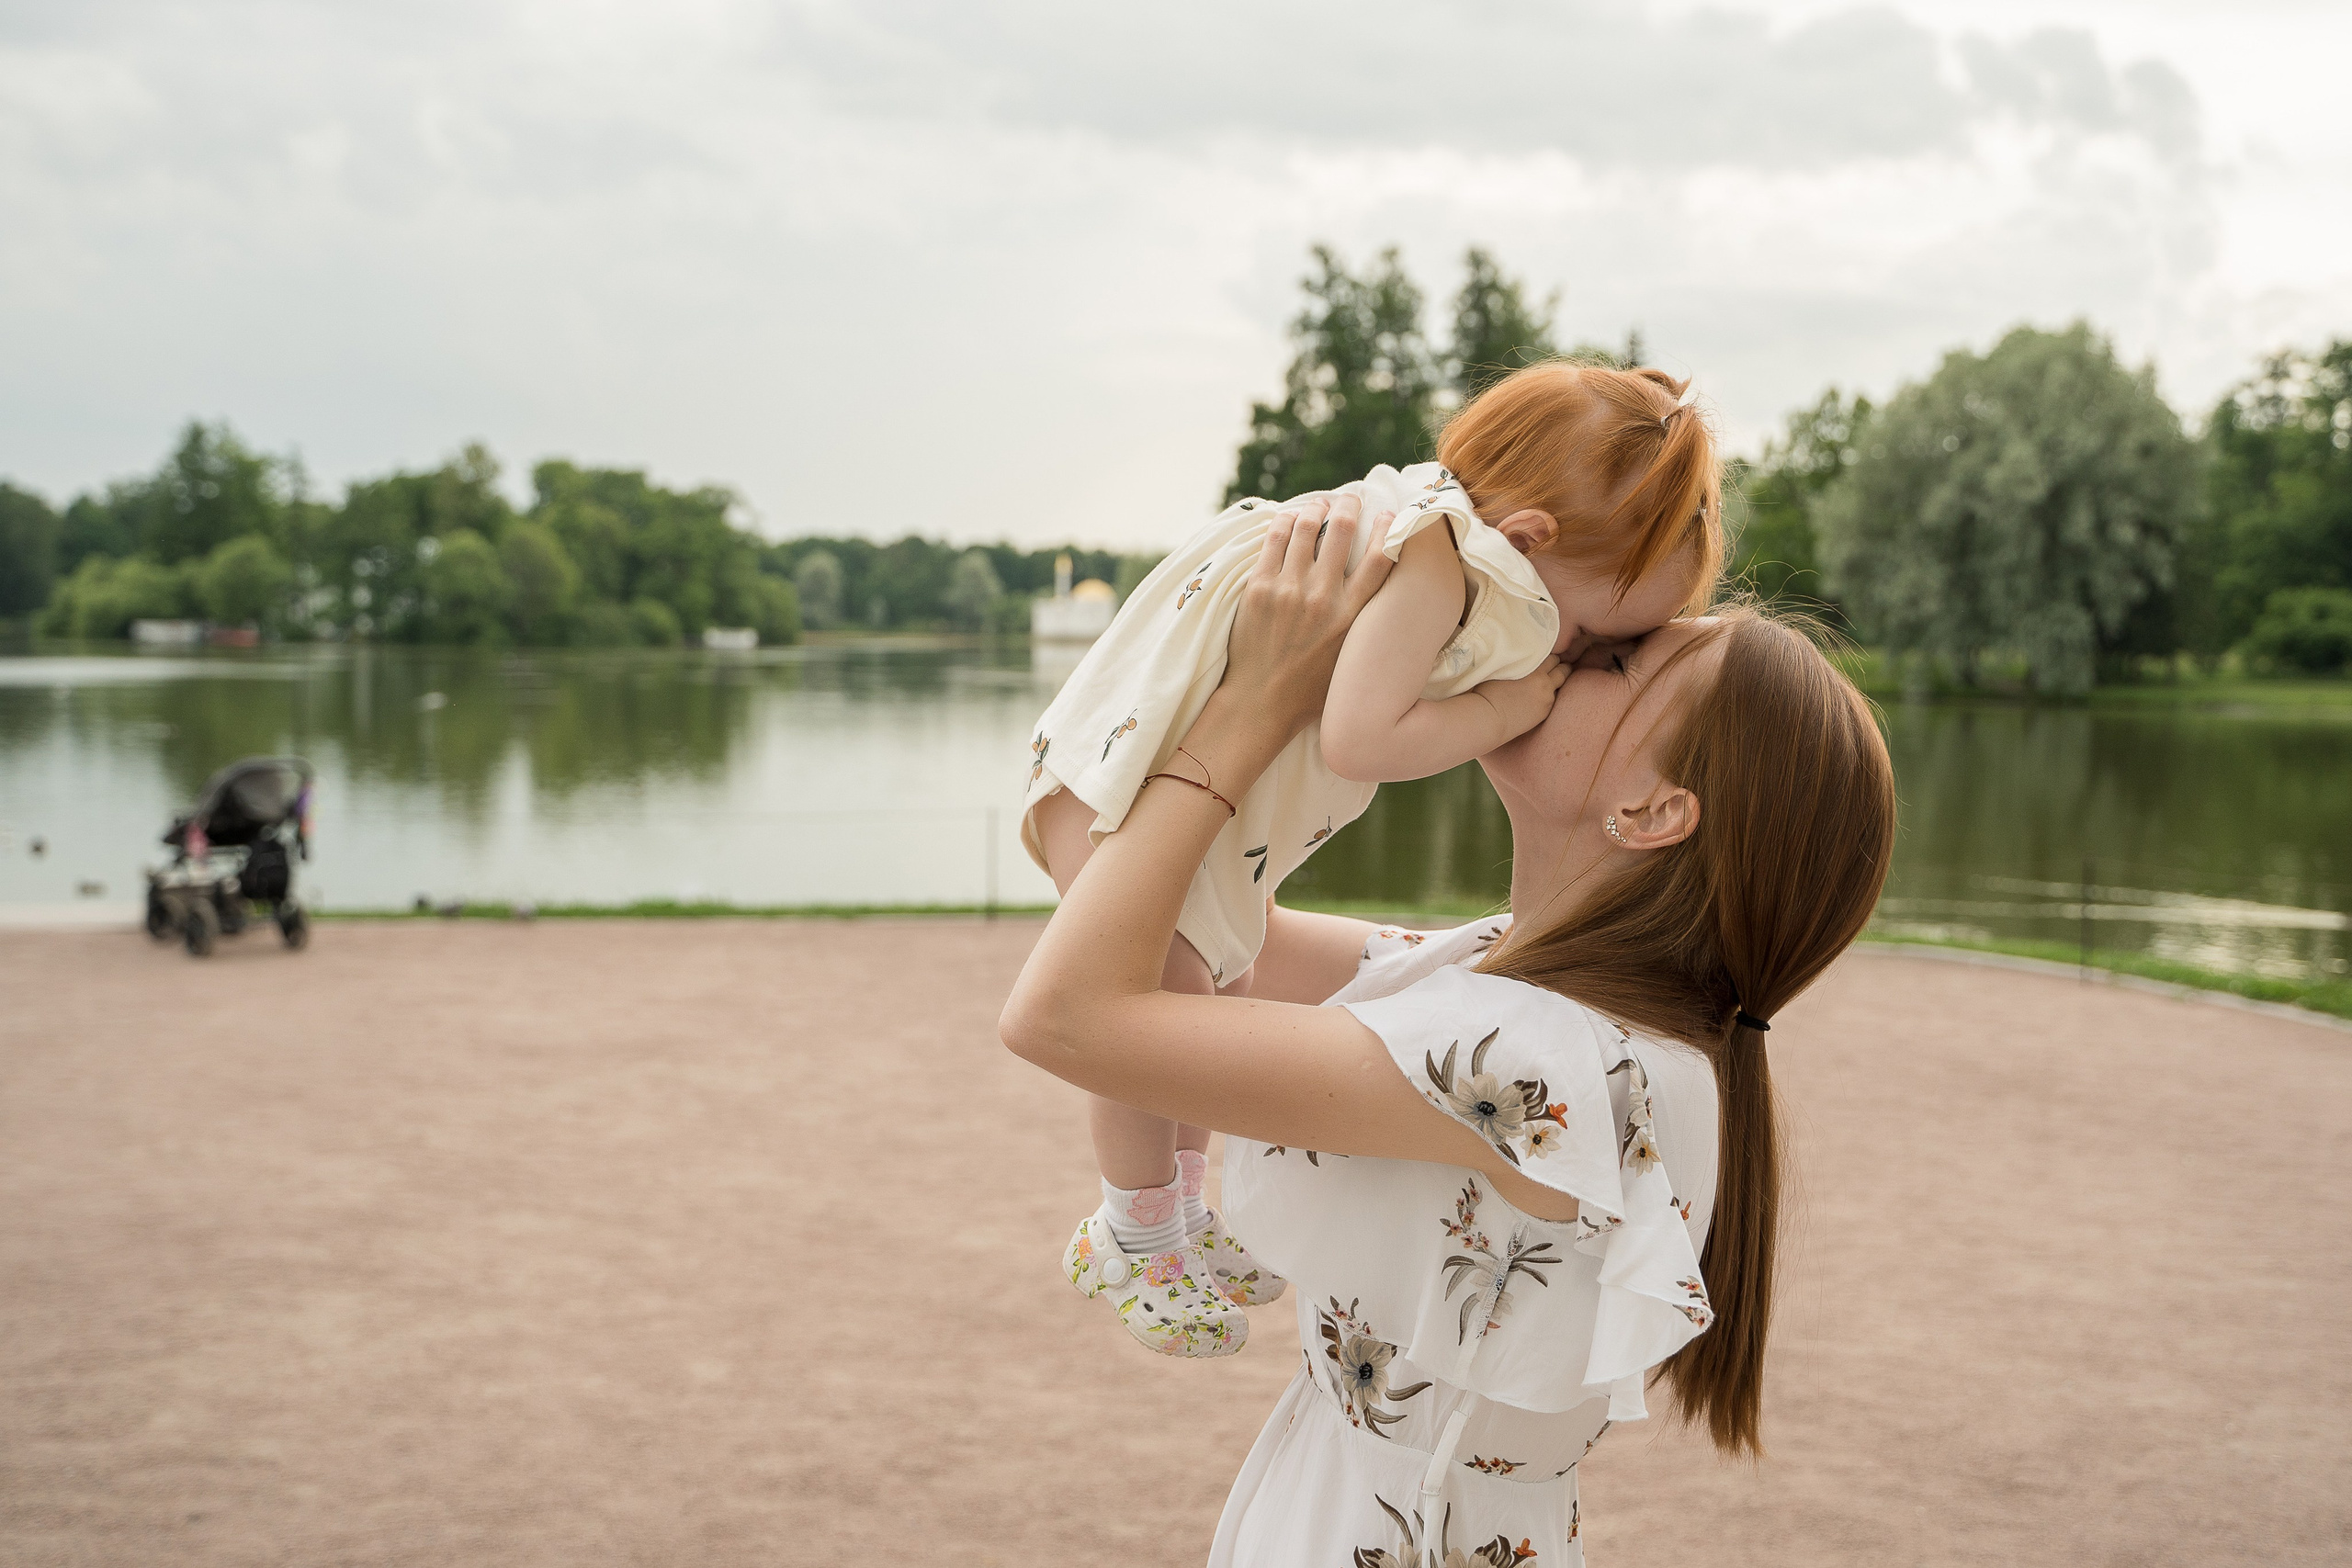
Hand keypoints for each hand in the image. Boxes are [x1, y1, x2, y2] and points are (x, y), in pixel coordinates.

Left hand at [1222, 493, 1394, 739]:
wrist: (1261, 704)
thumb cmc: (1310, 690)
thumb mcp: (1352, 658)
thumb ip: (1363, 622)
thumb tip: (1377, 594)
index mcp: (1352, 616)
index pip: (1380, 557)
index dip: (1389, 528)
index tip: (1389, 514)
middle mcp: (1323, 598)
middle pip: (1342, 531)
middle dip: (1349, 506)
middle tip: (1350, 499)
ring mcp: (1288, 591)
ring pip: (1306, 527)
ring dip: (1316, 509)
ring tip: (1319, 505)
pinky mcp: (1259, 589)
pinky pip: (1274, 540)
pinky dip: (1284, 522)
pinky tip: (1290, 517)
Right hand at [1471, 656, 1565, 741]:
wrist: (1488, 718)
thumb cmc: (1488, 692)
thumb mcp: (1503, 669)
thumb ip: (1517, 663)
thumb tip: (1520, 659)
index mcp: (1535, 670)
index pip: (1553, 658)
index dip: (1549, 657)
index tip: (1545, 658)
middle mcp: (1545, 684)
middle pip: (1563, 670)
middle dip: (1560, 668)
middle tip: (1553, 668)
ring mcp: (1547, 700)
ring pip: (1559, 687)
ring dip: (1554, 683)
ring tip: (1545, 683)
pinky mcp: (1544, 714)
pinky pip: (1552, 700)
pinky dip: (1548, 696)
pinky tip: (1537, 698)